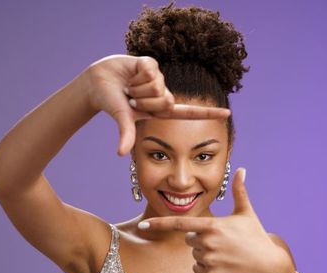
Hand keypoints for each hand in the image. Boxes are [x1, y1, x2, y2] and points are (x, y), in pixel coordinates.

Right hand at [83, 55, 231, 155]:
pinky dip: (137, 74)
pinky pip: (150, 71)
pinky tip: (130, 73)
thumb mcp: (123, 117)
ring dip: (138, 87)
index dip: (208, 113)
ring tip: (129, 86)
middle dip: (144, 101)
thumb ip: (125, 133)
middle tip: (131, 98)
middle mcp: (162, 93)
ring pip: (157, 85)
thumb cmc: (111, 102)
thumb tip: (120, 153)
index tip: (228, 113)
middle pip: (165, 99)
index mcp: (160, 109)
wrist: (98, 82)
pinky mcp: (151, 64)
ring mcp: (158, 78)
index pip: (188, 112)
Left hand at [138, 168, 292, 272]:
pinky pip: (197, 268)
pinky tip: (224, 264)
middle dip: (201, 239)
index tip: (142, 225)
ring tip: (226, 253)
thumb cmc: (256, 236)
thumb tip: (242, 169)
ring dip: (206, 253)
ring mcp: (208, 260)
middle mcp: (207, 243)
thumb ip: (239, 191)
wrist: (269, 265)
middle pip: (190, 239)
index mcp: (212, 226)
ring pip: (194, 254)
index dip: (159, 224)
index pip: (179, 224)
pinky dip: (207, 267)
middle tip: (223, 241)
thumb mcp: (246, 213)